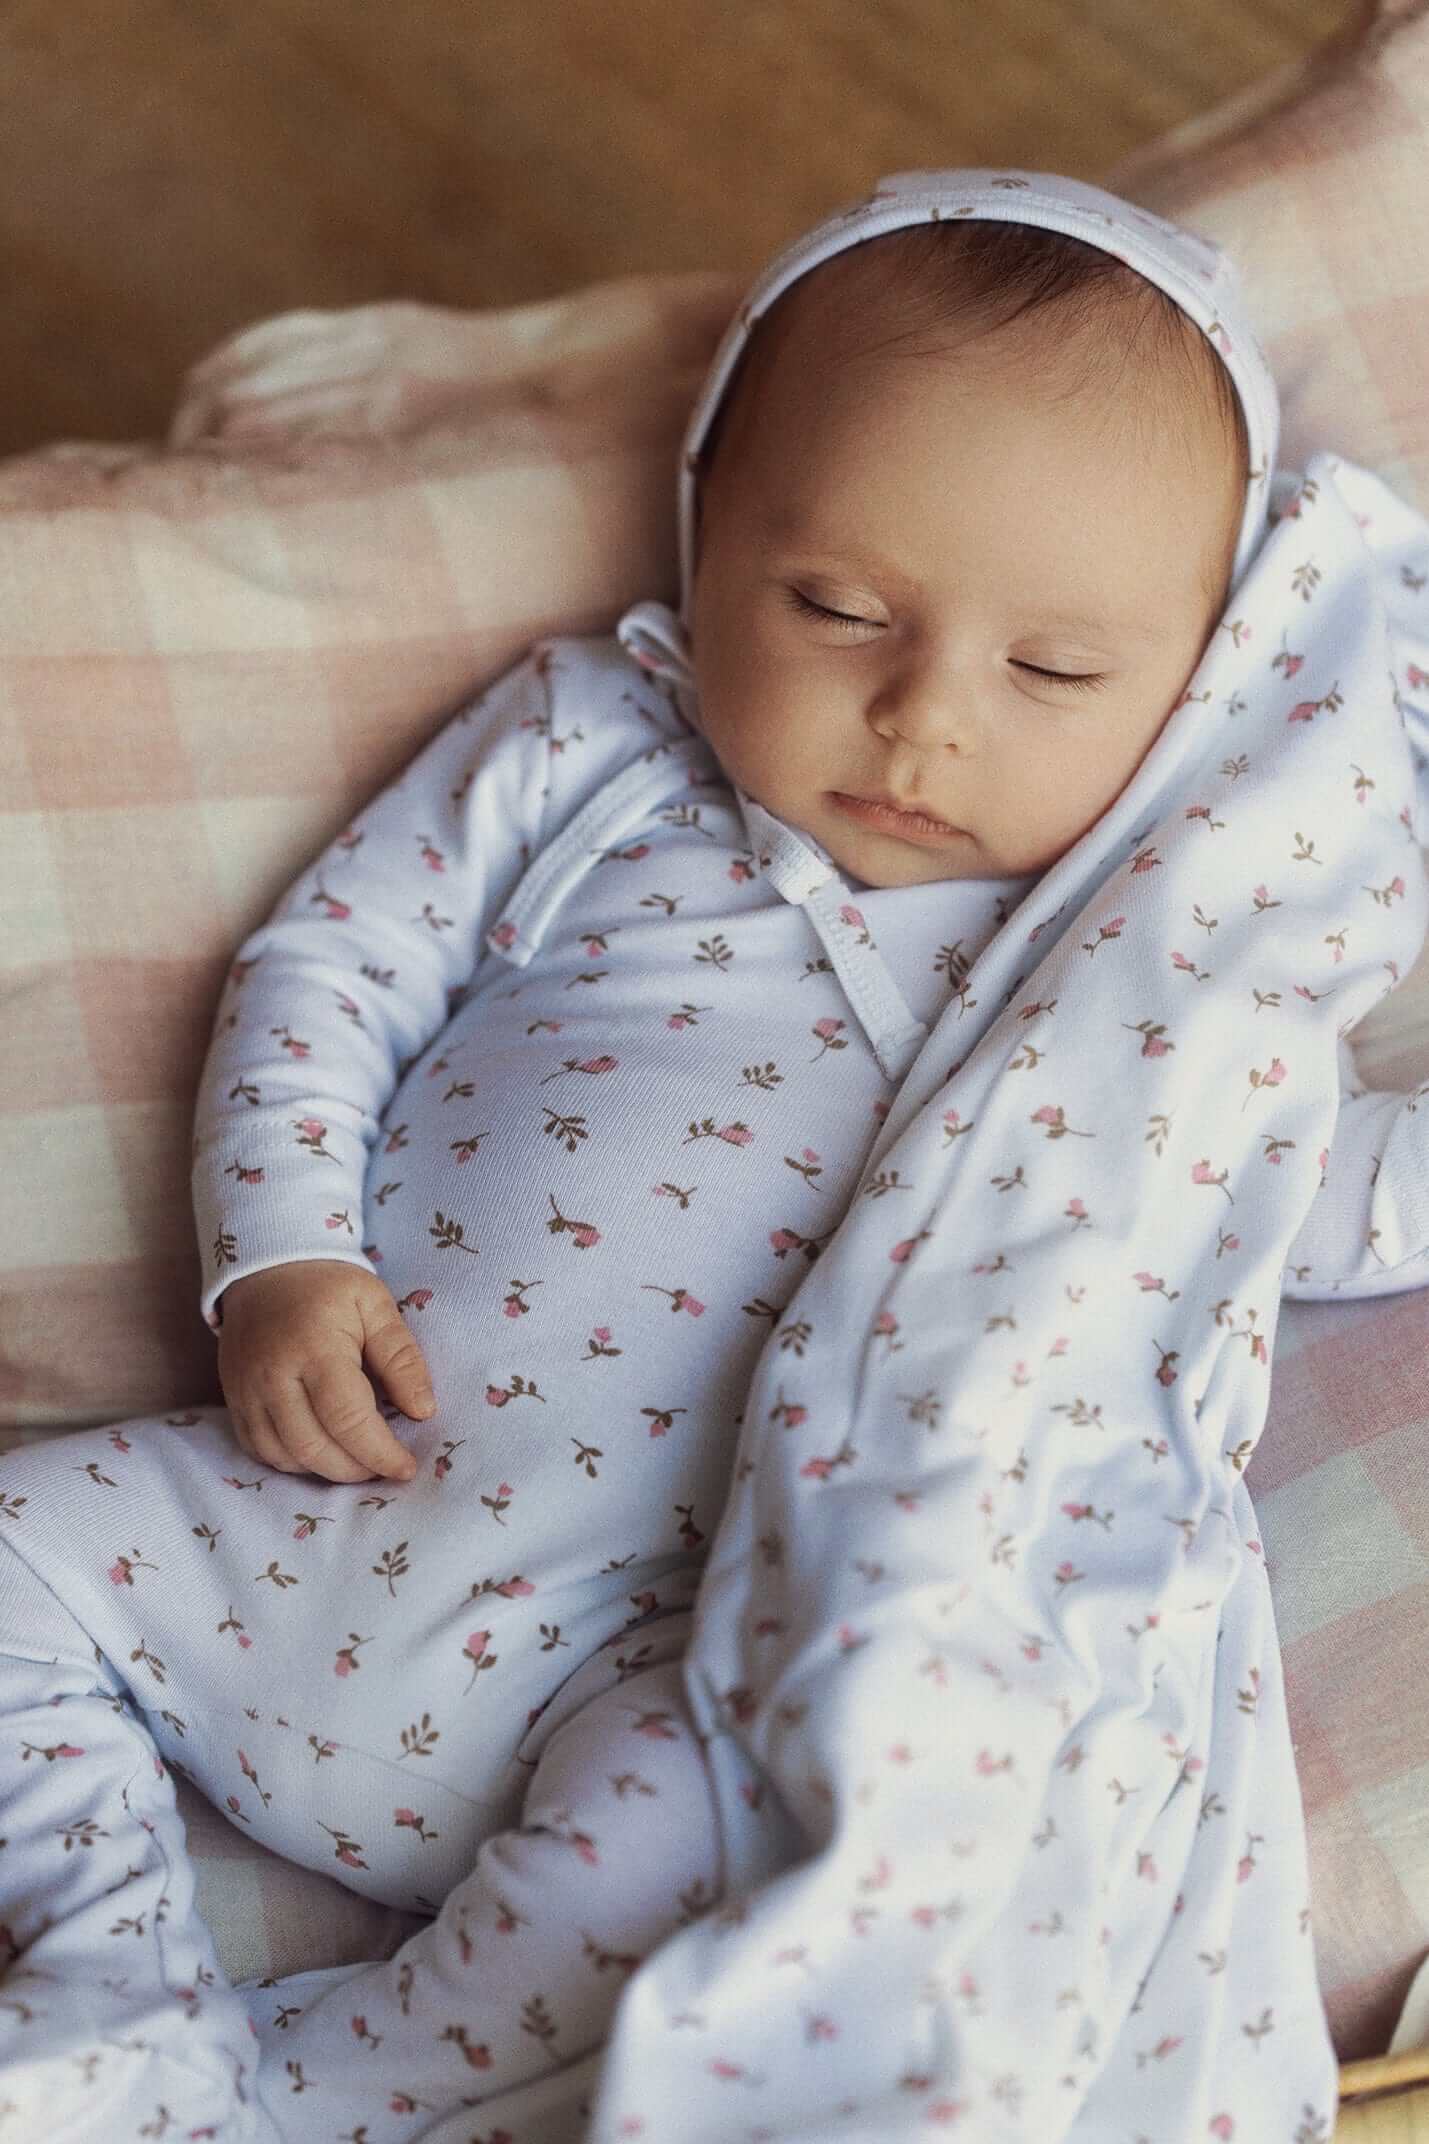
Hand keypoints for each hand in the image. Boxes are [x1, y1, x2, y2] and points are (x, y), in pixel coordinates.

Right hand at [216, 1261, 434, 1483]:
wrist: (265, 1268)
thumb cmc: (328, 1286)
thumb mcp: (375, 1305)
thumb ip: (402, 1358)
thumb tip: (424, 1411)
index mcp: (315, 1349)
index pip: (348, 1419)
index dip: (380, 1452)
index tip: (406, 1468)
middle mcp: (273, 1376)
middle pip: (313, 1447)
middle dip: (355, 1469)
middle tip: (384, 1467)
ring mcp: (246, 1391)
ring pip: (284, 1456)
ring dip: (325, 1471)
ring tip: (357, 1462)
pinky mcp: (233, 1399)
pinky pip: (259, 1449)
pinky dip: (292, 1463)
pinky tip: (320, 1453)